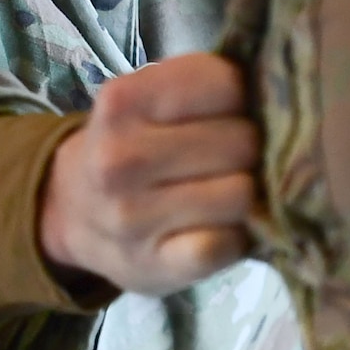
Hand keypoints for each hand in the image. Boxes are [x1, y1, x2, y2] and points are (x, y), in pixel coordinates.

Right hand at [39, 53, 258, 295]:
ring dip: (245, 196)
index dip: (242, 98)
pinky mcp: (155, 265)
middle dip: (247, 149)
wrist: (70, 211)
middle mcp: (120, 157)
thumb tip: (278, 97)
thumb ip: (200, 87)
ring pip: (241, 194)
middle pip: (242, 141)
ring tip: (223, 193)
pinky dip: (234, 239)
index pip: (226, 85)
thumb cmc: (127, 146)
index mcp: (122, 102)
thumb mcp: (143, 99)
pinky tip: (218, 229)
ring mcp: (132, 216)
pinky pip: (225, 245)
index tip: (230, 112)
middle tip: (230, 159)